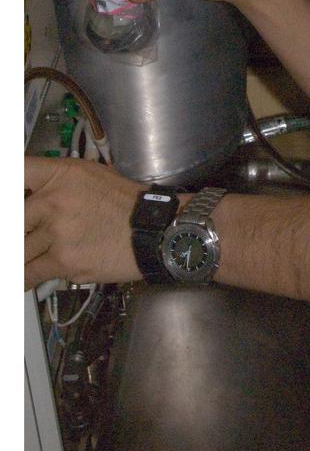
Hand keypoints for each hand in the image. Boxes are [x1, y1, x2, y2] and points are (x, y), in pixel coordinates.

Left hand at [25, 157, 140, 289]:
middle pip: (12, 220)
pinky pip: (28, 273)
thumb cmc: (125, 204)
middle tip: (27, 234)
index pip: (17, 172)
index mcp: (63, 174)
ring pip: (18, 250)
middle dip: (19, 231)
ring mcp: (57, 232)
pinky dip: (23, 278)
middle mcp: (55, 200)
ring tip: (32, 254)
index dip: (10, 186)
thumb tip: (31, 193)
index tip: (14, 202)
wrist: (153, 230)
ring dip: (24, 254)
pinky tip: (25, 276)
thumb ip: (58, 182)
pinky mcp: (63, 261)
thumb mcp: (92, 175)